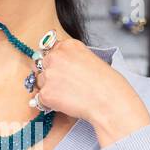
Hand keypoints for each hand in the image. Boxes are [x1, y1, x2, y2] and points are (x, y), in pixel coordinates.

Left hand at [32, 37, 149, 145]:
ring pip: (40, 82)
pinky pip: (40, 99)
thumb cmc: (108, 84)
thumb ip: (72, 59)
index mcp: (68, 45)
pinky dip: (50, 104)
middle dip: (51, 75)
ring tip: (69, 96)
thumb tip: (60, 68)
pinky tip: (66, 104)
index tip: (64, 72)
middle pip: (42, 65)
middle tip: (67, 86)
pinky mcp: (46, 93)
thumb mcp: (91, 59)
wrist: (110, 102)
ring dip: (50, 89)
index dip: (57, 63)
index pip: (51, 50)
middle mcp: (55, 56)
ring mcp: (49, 74)